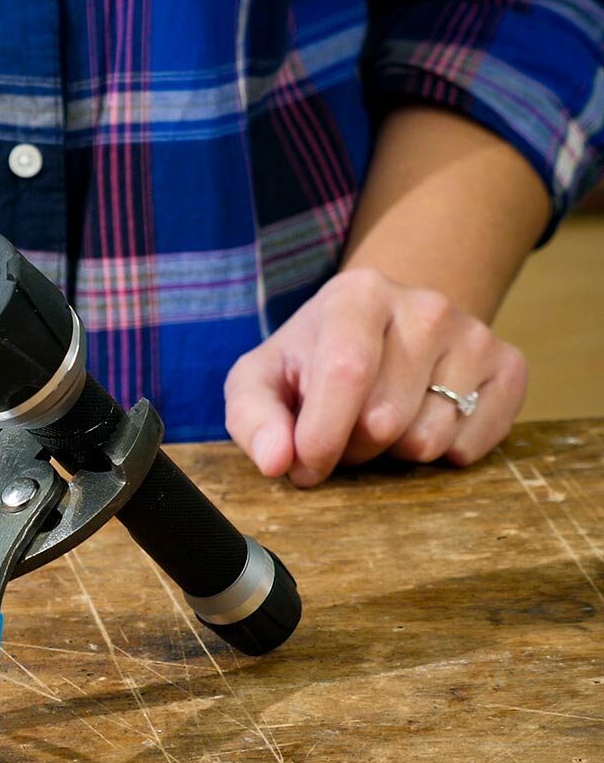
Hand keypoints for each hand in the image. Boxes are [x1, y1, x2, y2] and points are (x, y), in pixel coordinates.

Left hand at [224, 269, 526, 487]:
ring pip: (427, 441)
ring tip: (377, 423)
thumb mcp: (261, 380)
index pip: (346, 374)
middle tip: (340, 432)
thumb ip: (252, 418)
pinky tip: (419, 421)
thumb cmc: (311, 361)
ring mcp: (473, 335)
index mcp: (357, 295)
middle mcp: (424, 306)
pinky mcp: (509, 368)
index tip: (302, 467)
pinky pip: (468, 448)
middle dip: (351, 448)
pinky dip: (437, 455)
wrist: (383, 329)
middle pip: (384, 420)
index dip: (321, 437)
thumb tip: (275, 460)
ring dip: (391, 454)